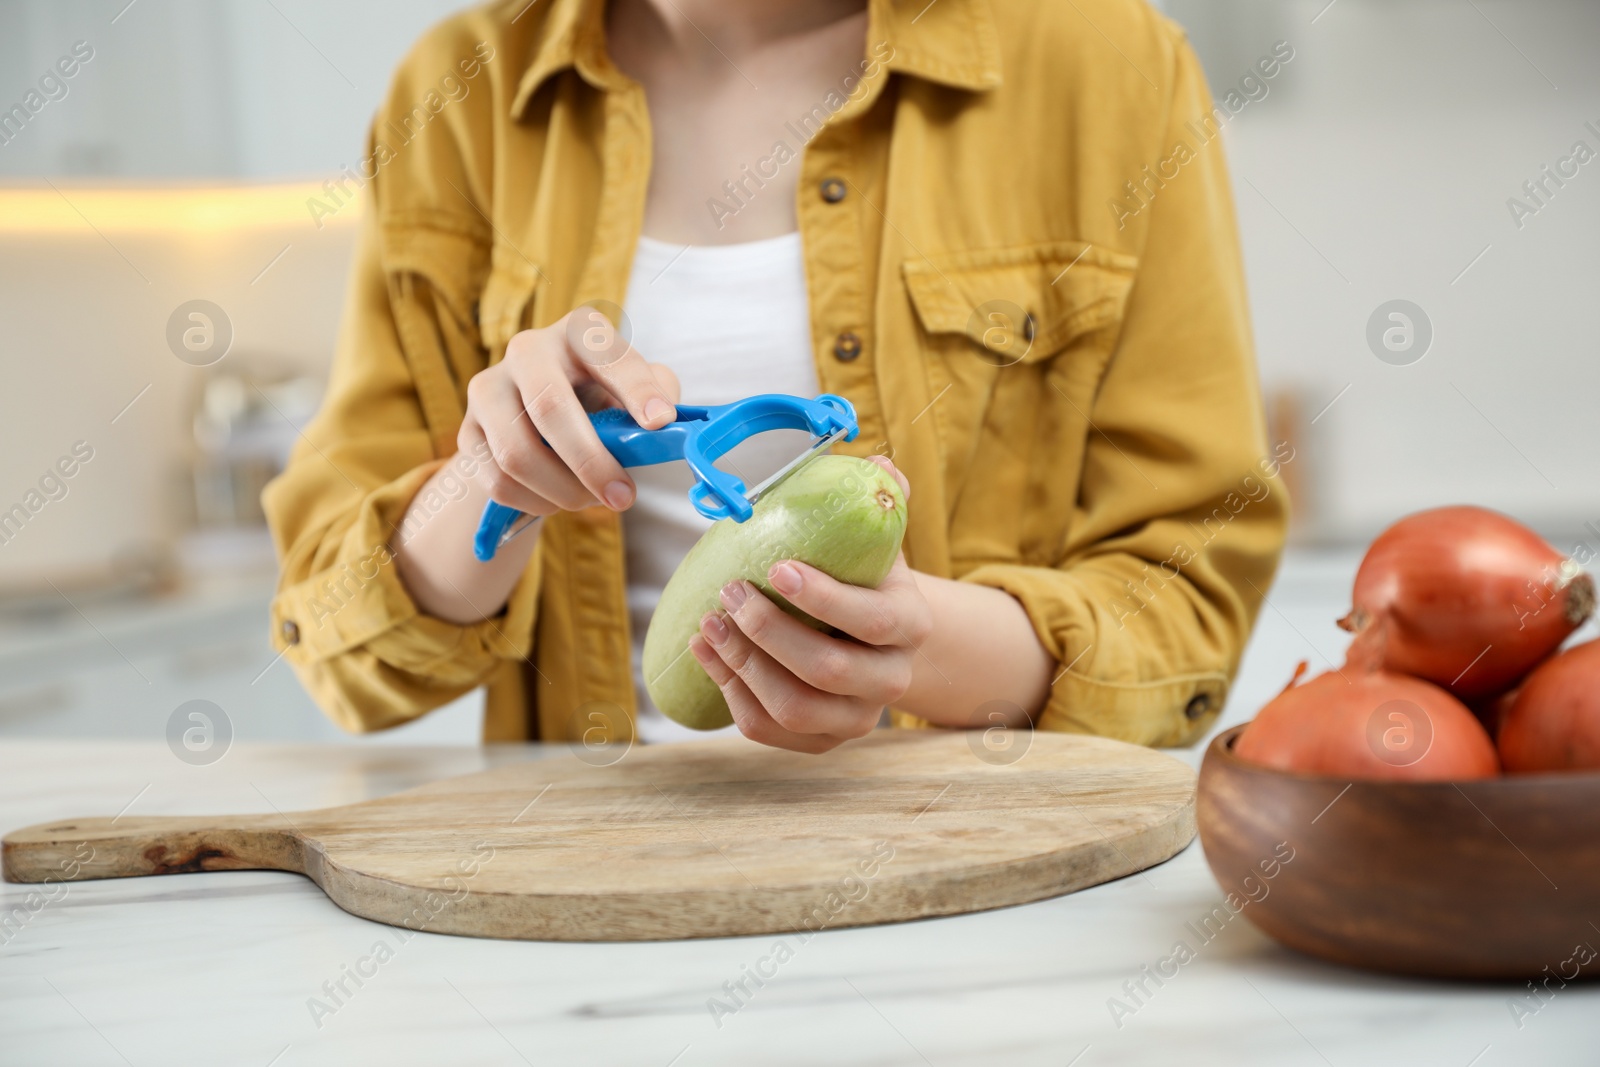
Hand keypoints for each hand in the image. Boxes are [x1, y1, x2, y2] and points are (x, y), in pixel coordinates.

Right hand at [459, 308, 679, 516]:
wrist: (536, 418)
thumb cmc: (599, 399)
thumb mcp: (632, 388)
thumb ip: (658, 393)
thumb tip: (664, 421)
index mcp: (579, 331)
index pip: (608, 354)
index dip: (636, 389)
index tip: (661, 422)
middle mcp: (528, 349)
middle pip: (550, 407)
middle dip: (591, 462)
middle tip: (624, 498)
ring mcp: (489, 387)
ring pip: (517, 453)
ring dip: (562, 491)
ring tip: (591, 501)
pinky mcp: (467, 429)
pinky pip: (495, 479)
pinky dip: (533, 503)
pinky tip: (556, 501)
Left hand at [688, 459, 930, 752]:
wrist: (875, 638)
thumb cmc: (865, 578)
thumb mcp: (879, 539)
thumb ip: (882, 500)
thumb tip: (879, 464)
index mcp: (912, 626)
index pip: (872, 621)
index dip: (822, 599)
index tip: (776, 567)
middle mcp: (891, 680)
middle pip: (826, 670)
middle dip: (768, 631)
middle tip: (731, 592)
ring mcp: (855, 718)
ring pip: (793, 708)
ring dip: (742, 666)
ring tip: (709, 623)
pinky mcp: (820, 741)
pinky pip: (767, 730)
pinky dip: (729, 692)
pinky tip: (707, 653)